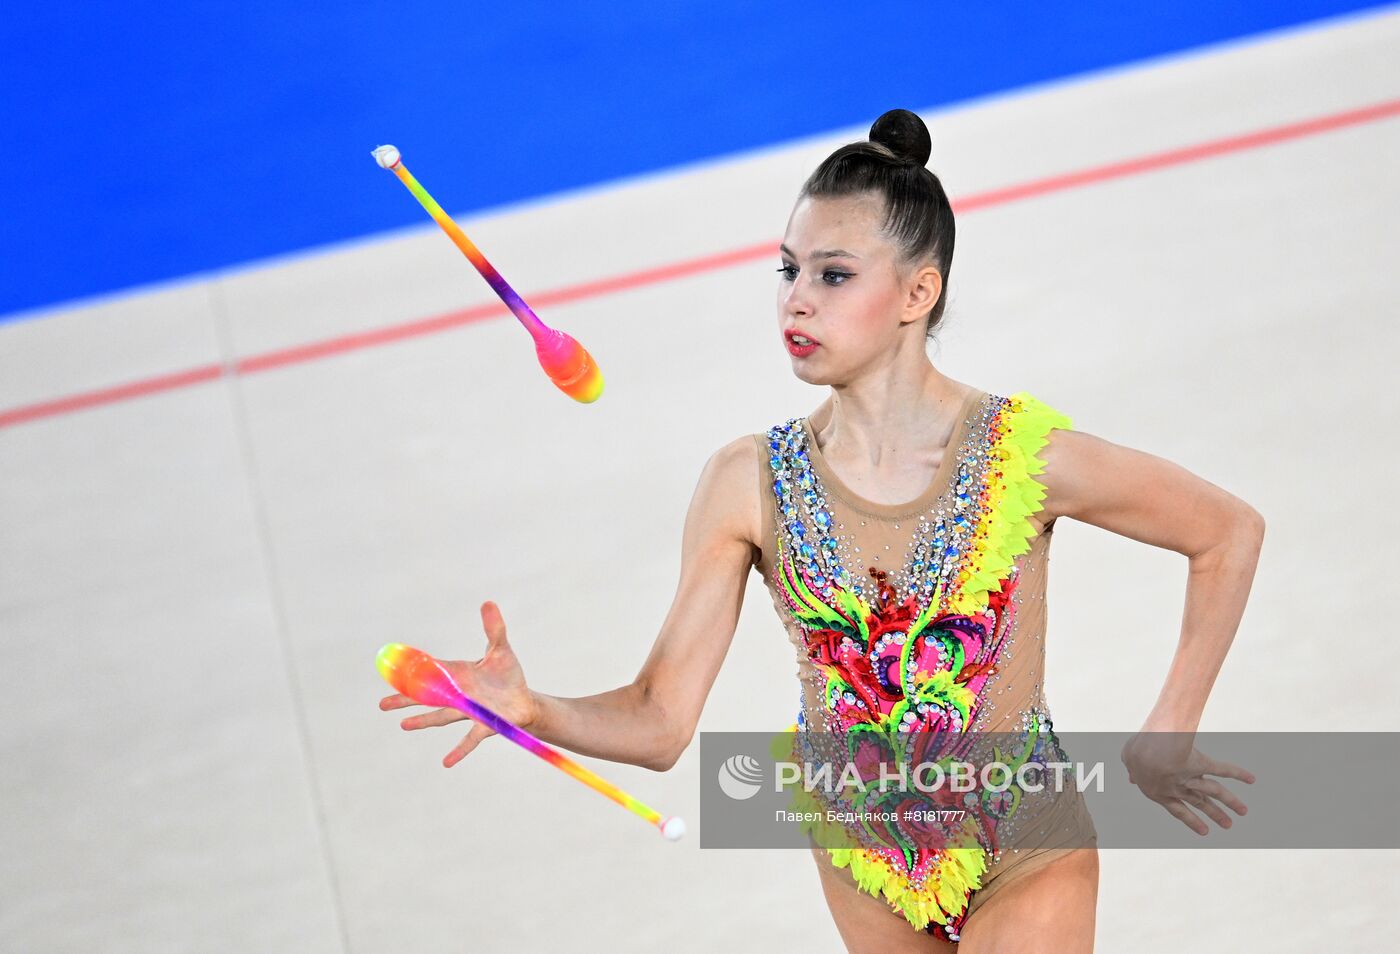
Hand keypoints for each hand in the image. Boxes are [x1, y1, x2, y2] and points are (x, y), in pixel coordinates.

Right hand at [379, 601, 538, 767]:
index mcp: (458, 675)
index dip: (412, 673)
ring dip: (424, 721)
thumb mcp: (501, 649)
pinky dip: (459, 749)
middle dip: (406, 701)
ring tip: (403, 725)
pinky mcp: (485, 725)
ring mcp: (469, 711)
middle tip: (382, 705)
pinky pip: (470, 738)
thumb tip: (488, 602)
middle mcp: (458, 695)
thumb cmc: (508, 676)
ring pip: (442, 717)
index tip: (391, 673)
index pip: (431, 673)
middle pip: (428, 698)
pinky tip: (446, 762)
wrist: (524, 701)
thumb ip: (494, 628)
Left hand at [1120, 732, 1254, 835]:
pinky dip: (1237, 772)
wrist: (1149, 753)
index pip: (1177, 809)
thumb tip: (1130, 779)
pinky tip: (1252, 778)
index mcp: (1160, 791)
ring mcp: (1191, 778)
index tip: (1205, 831)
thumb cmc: (1137, 753)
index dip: (1191, 820)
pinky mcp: (1201, 763)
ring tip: (1244, 812)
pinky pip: (1222, 768)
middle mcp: (1178, 788)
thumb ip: (1131, 771)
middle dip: (1215, 814)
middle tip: (1229, 825)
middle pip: (1199, 803)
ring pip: (1215, 791)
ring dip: (1231, 801)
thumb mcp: (1128, 761)